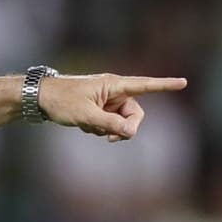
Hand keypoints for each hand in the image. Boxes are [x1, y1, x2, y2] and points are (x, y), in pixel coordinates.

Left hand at [40, 73, 186, 141]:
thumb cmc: (61, 101)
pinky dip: (98, 128)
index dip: (164, 85)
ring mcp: (105, 100)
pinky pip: (107, 123)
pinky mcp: (98, 108)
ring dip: (107, 129)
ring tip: (87, 126)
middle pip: (134, 113)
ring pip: (120, 121)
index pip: (144, 85)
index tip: (183, 82)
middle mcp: (113, 91)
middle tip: (110, 139)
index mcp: (113, 84)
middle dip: (124, 128)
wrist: (38, 98)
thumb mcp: (86, 115)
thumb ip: (110, 124)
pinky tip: (82, 125)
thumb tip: (132, 132)